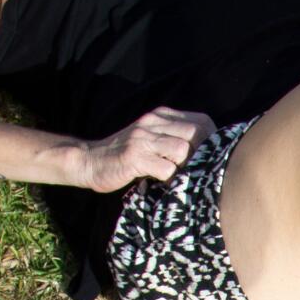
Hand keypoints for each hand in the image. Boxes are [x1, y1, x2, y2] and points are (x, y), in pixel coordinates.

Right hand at [74, 107, 216, 195]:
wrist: (89, 161)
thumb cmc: (123, 156)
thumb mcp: (149, 139)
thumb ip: (171, 139)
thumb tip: (206, 154)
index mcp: (160, 116)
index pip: (201, 121)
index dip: (211, 140)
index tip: (209, 158)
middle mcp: (152, 122)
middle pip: (196, 133)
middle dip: (202, 155)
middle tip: (196, 172)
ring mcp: (142, 138)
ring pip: (183, 149)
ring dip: (186, 168)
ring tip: (179, 178)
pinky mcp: (134, 157)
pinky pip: (166, 168)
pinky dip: (170, 180)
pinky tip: (164, 184)